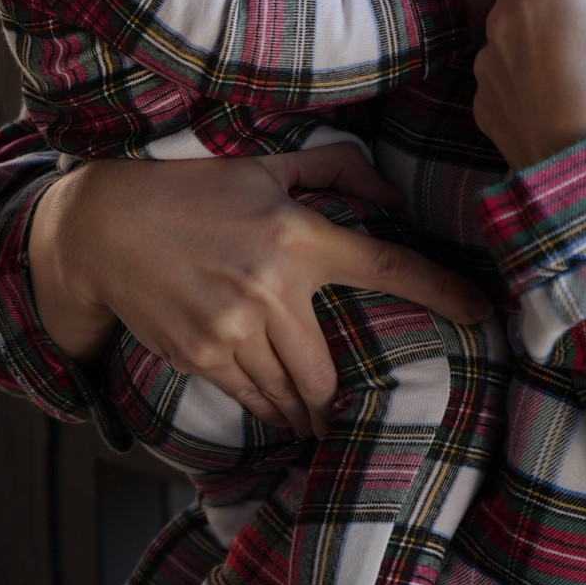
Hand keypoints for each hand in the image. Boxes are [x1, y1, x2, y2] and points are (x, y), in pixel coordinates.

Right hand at [28, 142, 491, 436]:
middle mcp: (270, 288)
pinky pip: (252, 396)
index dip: (442, 292)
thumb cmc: (192, 187)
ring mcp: (232, 329)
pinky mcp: (199, 355)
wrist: (104, 226)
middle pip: (330, 368)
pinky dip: (270, 405)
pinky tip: (277, 408)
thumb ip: (336, 170)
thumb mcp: (266, 163)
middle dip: (344, 396)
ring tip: (319, 421)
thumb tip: (391, 192)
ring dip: (309, 410)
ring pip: (292, 392)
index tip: (481, 311)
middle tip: (360, 408)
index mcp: (298, 236)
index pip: (388, 266)